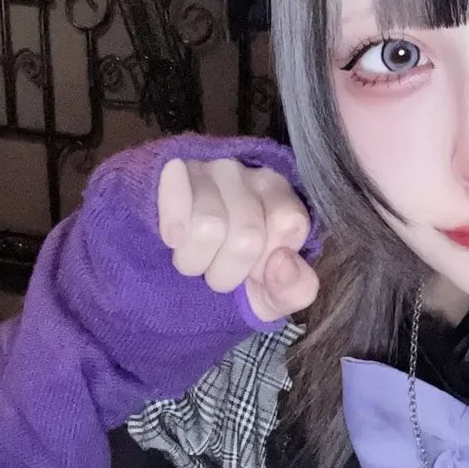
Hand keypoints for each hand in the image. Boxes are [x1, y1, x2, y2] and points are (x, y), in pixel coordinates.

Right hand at [157, 158, 318, 321]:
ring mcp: (211, 168)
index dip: (265, 262)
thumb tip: (283, 261)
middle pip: (247, 235)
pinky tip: (173, 240)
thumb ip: (295, 289)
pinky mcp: (174, 168)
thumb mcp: (272, 299)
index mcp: (283, 202)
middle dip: (226, 272)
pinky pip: (176, 197)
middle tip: (216, 272)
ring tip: (192, 259)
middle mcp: (251, 177)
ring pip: (208, 225)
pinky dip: (173, 228)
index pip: (289, 223)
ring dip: (193, 260)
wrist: (175, 288)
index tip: (252, 273)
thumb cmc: (234, 281)